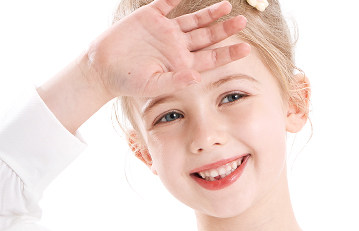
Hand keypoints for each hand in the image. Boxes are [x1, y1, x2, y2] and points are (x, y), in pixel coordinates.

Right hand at [86, 0, 248, 99]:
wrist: (104, 68)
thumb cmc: (129, 82)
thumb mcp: (154, 86)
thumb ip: (176, 81)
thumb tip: (196, 77)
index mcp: (183, 65)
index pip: (212, 58)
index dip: (229, 53)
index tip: (247, 48)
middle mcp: (178, 47)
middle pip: (208, 37)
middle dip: (225, 29)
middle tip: (243, 22)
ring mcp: (166, 31)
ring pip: (193, 20)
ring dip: (210, 13)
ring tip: (227, 6)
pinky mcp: (150, 16)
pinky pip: (167, 3)